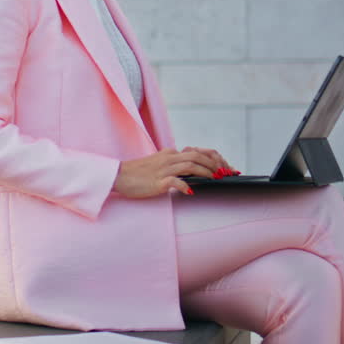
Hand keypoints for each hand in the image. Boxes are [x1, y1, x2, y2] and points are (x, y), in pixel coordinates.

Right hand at [112, 147, 235, 198]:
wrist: (119, 176)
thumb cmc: (139, 173)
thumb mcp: (159, 165)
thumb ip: (174, 165)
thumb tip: (192, 171)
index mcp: (170, 154)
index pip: (197, 151)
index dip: (213, 158)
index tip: (225, 167)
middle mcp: (169, 158)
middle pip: (197, 155)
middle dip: (214, 164)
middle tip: (224, 174)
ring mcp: (163, 169)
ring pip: (190, 165)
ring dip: (206, 172)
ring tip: (215, 179)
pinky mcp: (158, 181)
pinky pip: (175, 181)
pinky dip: (185, 185)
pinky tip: (192, 191)